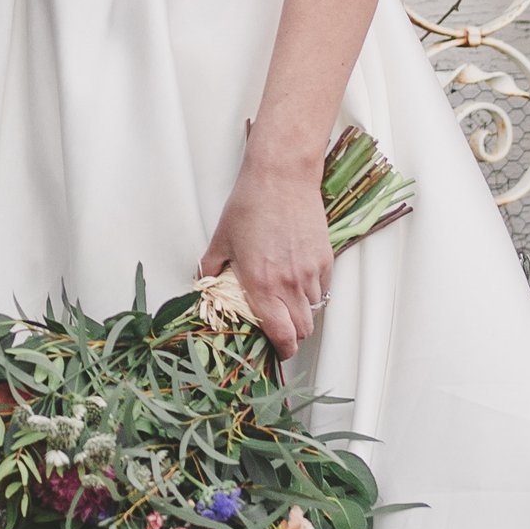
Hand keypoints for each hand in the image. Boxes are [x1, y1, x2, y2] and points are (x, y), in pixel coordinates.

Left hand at [201, 149, 333, 359]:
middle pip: (302, 331)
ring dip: (302, 312)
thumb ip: (211, 267)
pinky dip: (313, 291)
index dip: (282, 351)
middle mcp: (289, 284)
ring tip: (286, 298)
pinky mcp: (325, 258)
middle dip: (292, 335)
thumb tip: (203, 283)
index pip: (281, 336)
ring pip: (314, 310)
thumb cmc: (250, 204)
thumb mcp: (221, 238)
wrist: (282, 177)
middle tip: (279, 327)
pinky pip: (323, 288)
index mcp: (261, 285)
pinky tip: (299, 278)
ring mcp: (310, 272)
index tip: (276, 351)